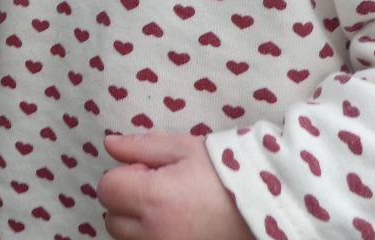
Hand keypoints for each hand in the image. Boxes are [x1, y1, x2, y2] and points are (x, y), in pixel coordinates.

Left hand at [98, 133, 252, 239]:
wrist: (267, 205)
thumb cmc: (224, 172)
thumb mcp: (182, 149)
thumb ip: (140, 146)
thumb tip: (109, 144)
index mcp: (153, 199)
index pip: (108, 189)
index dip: (124, 176)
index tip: (148, 172)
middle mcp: (156, 233)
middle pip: (113, 219)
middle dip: (126, 202)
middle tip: (159, 190)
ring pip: (128, 239)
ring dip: (138, 223)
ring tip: (170, 208)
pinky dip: (154, 236)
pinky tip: (176, 223)